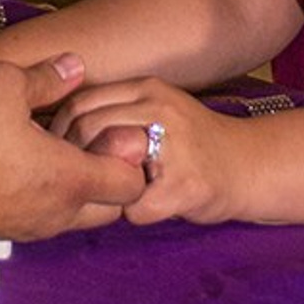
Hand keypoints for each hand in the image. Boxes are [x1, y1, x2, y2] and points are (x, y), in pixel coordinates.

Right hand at [0, 54, 144, 240]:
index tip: (106, 128)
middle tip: (83, 139)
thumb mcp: (5, 85)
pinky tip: (15, 160)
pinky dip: (42, 192)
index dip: (130, 156)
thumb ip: (46, 77)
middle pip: (111, 207)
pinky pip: (41, 215)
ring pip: (75, 213)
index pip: (133, 184)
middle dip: (109, 176)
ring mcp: (31, 226)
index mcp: (72, 179)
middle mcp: (59, 212)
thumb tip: (74, 67)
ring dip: (73, 185)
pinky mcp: (5, 228)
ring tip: (45, 146)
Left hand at [48, 78, 243, 224]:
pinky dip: (133, 214)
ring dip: (101, 185)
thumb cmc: (192, 143)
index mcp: (147, 89)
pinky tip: (144, 208)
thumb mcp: (155, 109)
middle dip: (71, 157)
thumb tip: (55, 128)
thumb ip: (116, 111)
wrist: (250, 165)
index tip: (53, 151)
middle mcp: (160, 108)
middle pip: (88, 128)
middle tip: (72, 178)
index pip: (82, 101)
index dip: (60, 129)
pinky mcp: (187, 185)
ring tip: (109, 192)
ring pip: (108, 165)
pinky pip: (136, 207)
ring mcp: (175, 146)